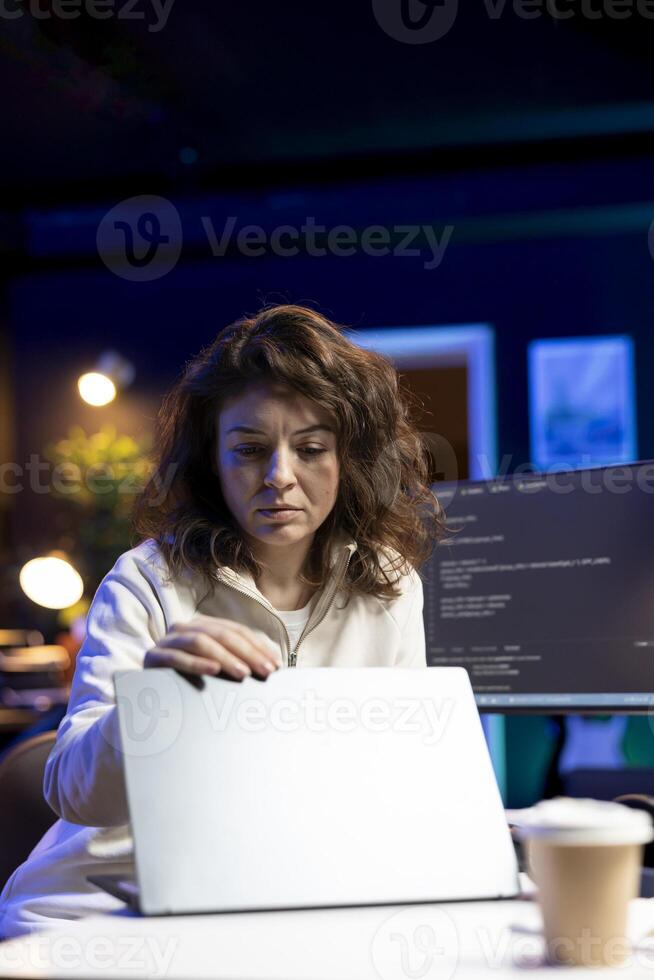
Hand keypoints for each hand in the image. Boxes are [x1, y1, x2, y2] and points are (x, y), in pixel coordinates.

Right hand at [143, 614, 281, 679]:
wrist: (144, 699)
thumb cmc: (186, 683)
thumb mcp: (213, 670)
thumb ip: (234, 662)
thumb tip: (270, 667)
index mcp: (201, 626)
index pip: (235, 630)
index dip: (257, 646)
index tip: (275, 664)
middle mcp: (184, 628)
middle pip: (221, 634)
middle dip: (247, 652)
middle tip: (265, 671)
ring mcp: (167, 641)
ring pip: (201, 641)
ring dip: (225, 657)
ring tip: (243, 673)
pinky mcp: (153, 658)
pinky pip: (177, 657)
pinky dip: (197, 664)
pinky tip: (213, 671)